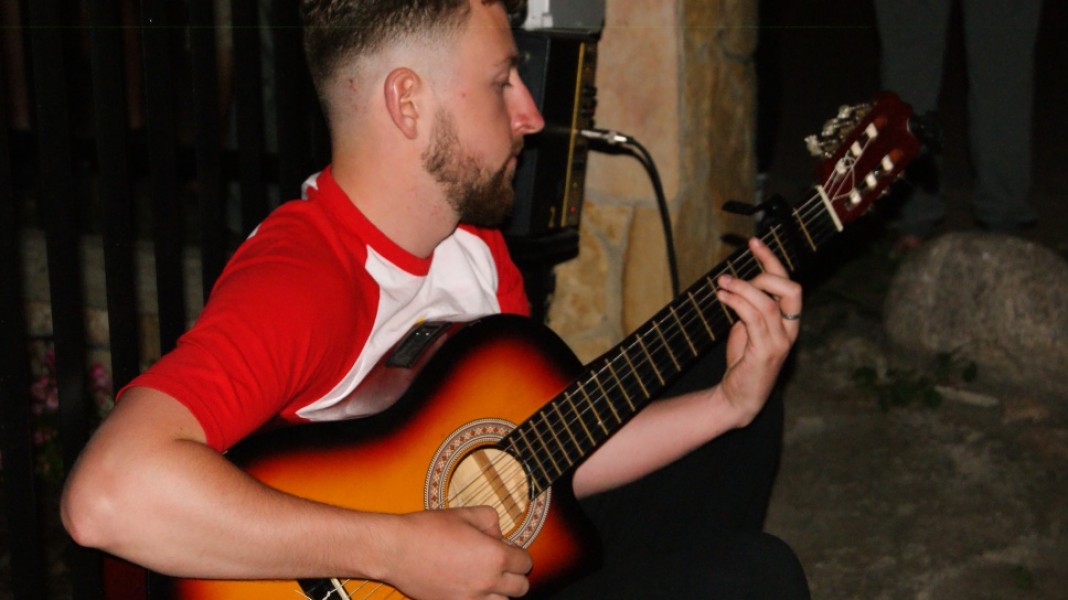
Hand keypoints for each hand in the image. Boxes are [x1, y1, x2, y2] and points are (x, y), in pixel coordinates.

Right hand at [382, 506, 532, 599]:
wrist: (395, 550)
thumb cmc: (427, 529)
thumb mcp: (464, 513)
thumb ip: (490, 519)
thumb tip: (498, 535)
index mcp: (495, 556)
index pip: (525, 562)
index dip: (518, 553)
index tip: (506, 549)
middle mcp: (487, 582)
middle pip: (521, 588)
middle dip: (514, 574)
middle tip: (500, 564)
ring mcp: (471, 599)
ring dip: (499, 592)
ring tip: (484, 578)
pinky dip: (479, 599)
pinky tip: (469, 587)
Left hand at [714, 237, 801, 426]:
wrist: (738, 397)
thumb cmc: (743, 362)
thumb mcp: (748, 328)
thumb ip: (750, 307)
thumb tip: (739, 283)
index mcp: (789, 321)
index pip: (788, 283)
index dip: (772, 260)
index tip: (754, 242)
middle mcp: (790, 330)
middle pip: (790, 289)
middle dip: (763, 274)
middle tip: (733, 277)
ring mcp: (780, 342)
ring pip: (766, 303)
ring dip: (741, 288)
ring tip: (721, 284)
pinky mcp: (765, 352)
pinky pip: (753, 319)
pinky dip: (737, 303)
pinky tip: (723, 298)